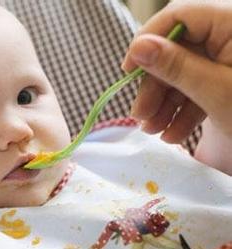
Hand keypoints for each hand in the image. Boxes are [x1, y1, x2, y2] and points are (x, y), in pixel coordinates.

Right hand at [121, 0, 231, 142]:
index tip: (127, 72)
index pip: (177, 16)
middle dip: (155, 86)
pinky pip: (200, 85)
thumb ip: (175, 66)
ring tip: (155, 131)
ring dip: (165, 103)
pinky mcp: (230, 76)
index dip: (146, 42)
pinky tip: (173, 132)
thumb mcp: (216, 92)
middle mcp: (230, 33)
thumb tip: (137, 47)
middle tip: (140, 117)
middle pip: (176, 49)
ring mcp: (230, 56)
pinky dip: (184, 109)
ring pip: (185, 71)